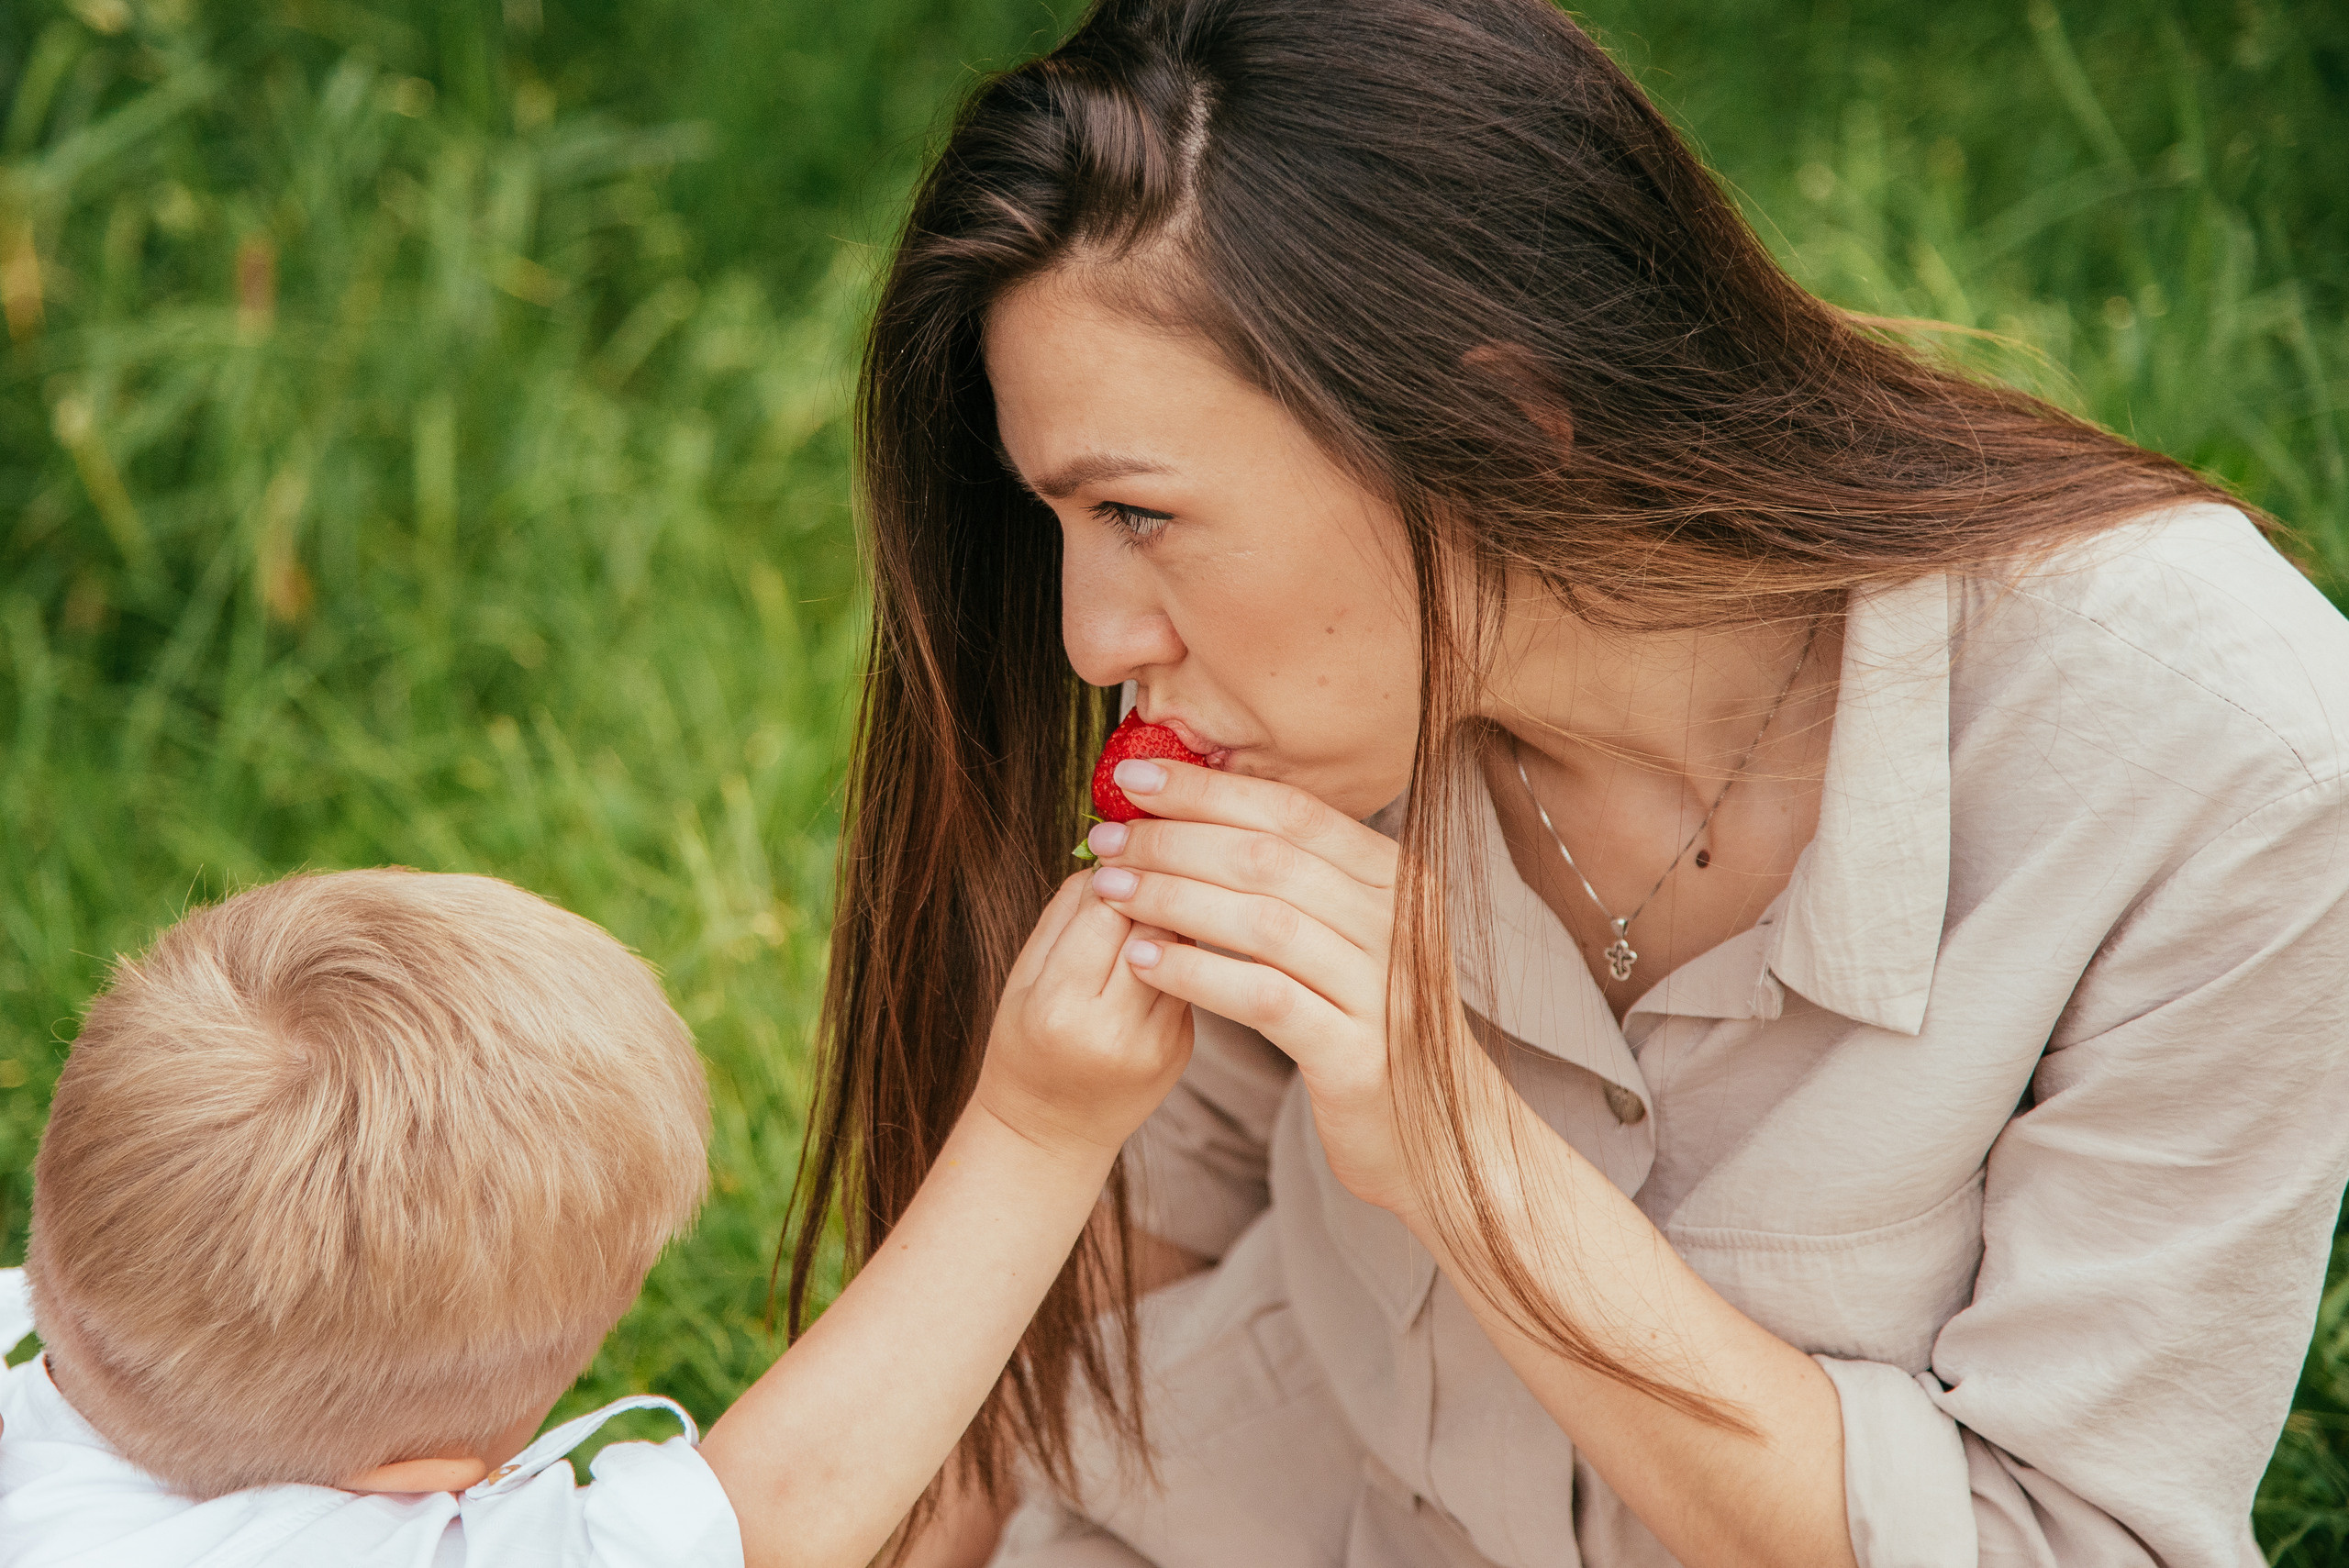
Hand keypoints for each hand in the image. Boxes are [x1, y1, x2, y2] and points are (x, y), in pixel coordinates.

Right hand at [970, 872, 1193, 1166]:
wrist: (1050, 1133)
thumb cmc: (1025, 1043)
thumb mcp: (1021, 978)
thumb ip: (1064, 915)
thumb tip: (1116, 853)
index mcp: (1059, 1009)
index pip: (1107, 913)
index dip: (1118, 871)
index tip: (1119, 846)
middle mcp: (1113, 1031)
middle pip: (1155, 925)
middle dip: (1156, 881)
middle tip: (1152, 851)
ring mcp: (1156, 1045)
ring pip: (1182, 946)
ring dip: (1174, 909)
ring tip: (1163, 885)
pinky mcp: (1183, 1049)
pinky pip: (1190, 975)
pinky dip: (1181, 948)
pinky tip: (1166, 937)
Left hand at [1083, 759, 1416, 1214]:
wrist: (1438, 1138)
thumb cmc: (1370, 1026)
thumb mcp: (1350, 938)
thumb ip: (1296, 880)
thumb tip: (1195, 813)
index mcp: (1396, 878)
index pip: (1291, 810)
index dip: (1207, 789)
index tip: (1132, 778)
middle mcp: (1399, 922)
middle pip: (1269, 857)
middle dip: (1175, 839)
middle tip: (1106, 837)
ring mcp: (1385, 987)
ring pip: (1262, 921)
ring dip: (1173, 898)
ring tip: (1109, 890)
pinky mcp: (1358, 1053)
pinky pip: (1264, 997)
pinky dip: (1197, 972)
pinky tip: (1142, 962)